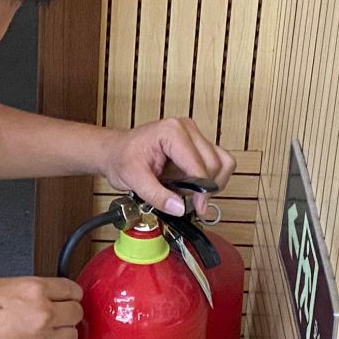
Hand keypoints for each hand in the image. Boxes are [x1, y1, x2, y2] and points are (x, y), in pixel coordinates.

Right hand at [0, 276, 83, 338]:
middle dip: (70, 311)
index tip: (71, 295)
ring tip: (50, 328)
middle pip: (77, 313)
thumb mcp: (1, 285)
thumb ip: (30, 288)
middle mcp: (43, 314)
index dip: (72, 292)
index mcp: (35, 291)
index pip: (71, 289)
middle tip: (62, 311)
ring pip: (71, 335)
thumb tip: (45, 293)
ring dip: (64, 330)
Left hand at [97, 117, 235, 217]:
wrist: (115, 151)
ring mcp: (194, 135)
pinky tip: (190, 185)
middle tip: (183, 199)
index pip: (199, 165)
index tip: (198, 208)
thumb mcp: (133, 180)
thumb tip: (179, 208)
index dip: (201, 191)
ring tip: (185, 190)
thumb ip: (157, 195)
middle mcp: (187, 129)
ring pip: (222, 163)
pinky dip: (209, 179)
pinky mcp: (197, 145)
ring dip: (209, 183)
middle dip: (204, 188)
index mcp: (172, 132)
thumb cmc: (121, 158)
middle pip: (215, 164)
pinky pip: (217, 163)